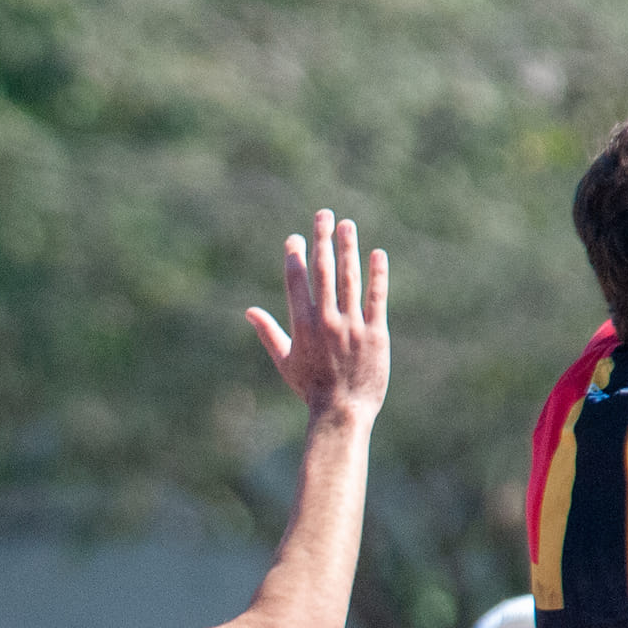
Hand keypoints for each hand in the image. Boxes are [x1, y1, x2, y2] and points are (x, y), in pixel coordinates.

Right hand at [246, 210, 388, 424]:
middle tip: (323, 215)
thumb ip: (269, 334)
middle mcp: (327, 321)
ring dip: (348, 249)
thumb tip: (249, 312)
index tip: (296, 238)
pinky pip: (377, 298)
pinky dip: (377, 275)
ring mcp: (352, 326)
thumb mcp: (285, 362)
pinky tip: (376, 254)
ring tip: (347, 225)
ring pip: (350, 279)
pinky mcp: (376, 333)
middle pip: (324, 271)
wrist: (343, 413)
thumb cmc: (312, 390)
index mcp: (303, 326)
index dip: (295, 256)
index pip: (297, 281)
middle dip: (322, 240)